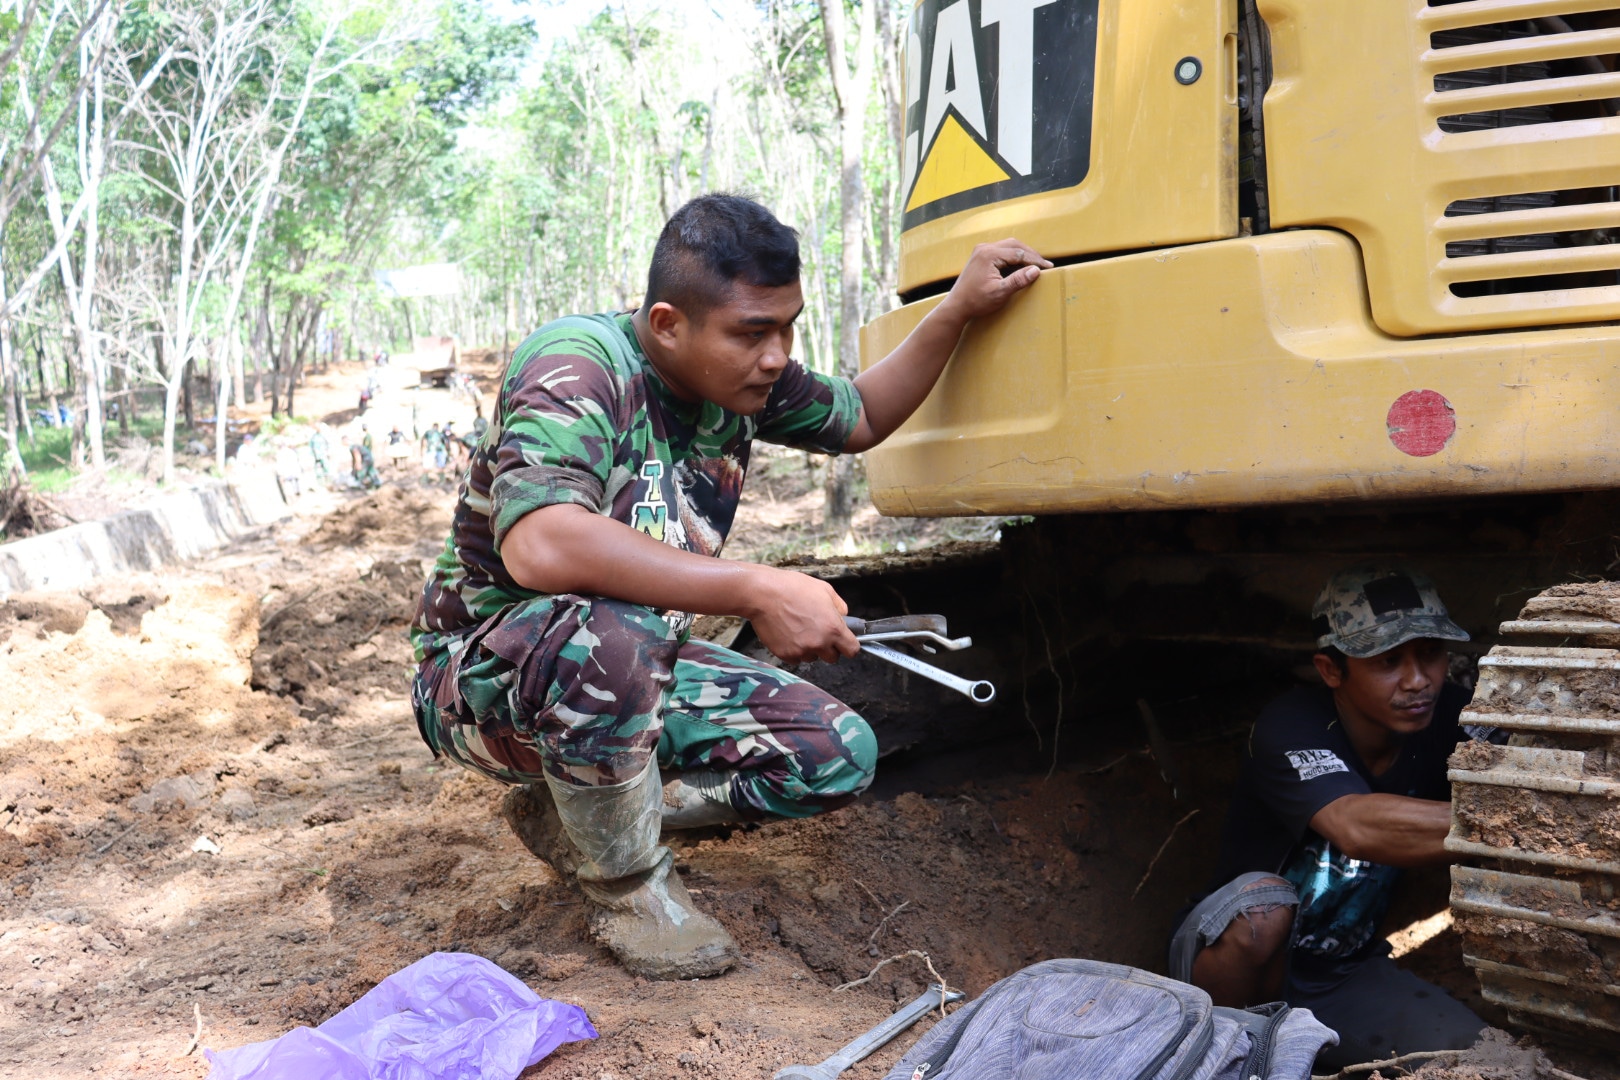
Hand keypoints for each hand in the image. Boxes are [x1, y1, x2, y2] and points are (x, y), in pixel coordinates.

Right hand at [744, 566, 858, 663]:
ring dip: (810, 649)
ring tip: (798, 629)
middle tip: (818, 633)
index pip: (852, 650)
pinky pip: (795, 659)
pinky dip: (794, 650)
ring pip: (812, 658)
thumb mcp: (824, 589)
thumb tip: (843, 616)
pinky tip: (788, 634)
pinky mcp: (785, 655)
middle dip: (828, 648)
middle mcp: (819, 643)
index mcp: (833, 628)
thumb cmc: (792, 588)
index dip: (848, 646)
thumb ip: (839, 606)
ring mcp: (801, 651)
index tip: (843, 642)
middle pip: (832, 658)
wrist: (763, 594)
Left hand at [937, 238, 1052, 323]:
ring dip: (1022, 254)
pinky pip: (1001, 251)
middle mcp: (984, 248)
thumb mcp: (1000, 293)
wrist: (957, 306)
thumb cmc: (976, 301)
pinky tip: (1021, 266)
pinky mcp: (980, 255)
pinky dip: (1013, 257)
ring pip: (1008, 246)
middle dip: (1030, 254)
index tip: (1048, 268)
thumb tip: (1036, 271)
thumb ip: (1018, 280)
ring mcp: (981, 250)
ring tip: (1036, 265)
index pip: (1019, 253)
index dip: (1035, 260)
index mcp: (989, 254)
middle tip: (1044, 265)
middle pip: (1014, 245)